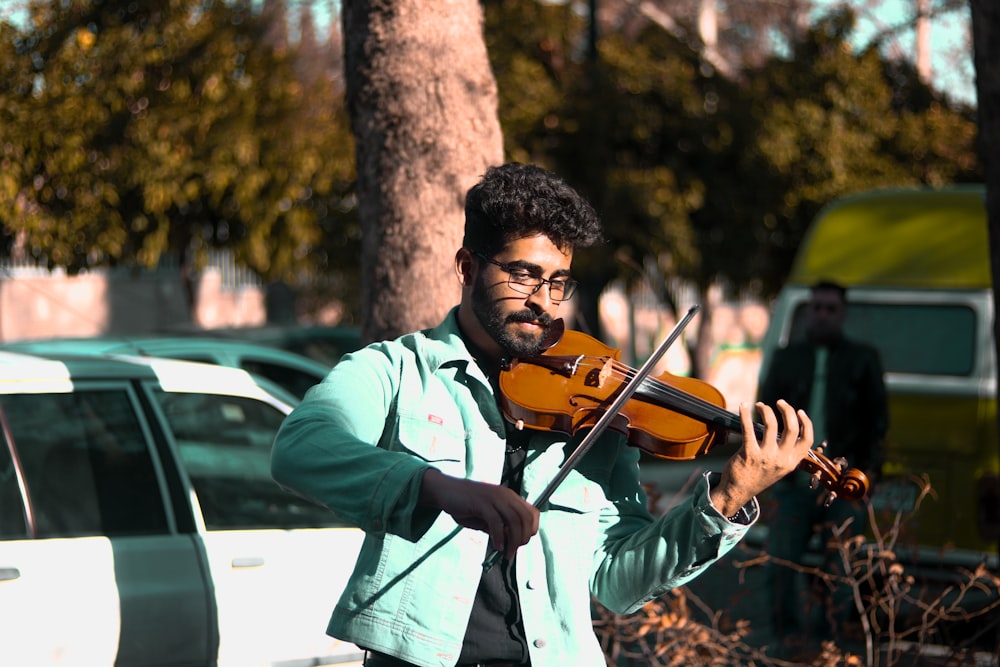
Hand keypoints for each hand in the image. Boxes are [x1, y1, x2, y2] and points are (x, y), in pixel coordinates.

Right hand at [419, 468, 539, 559]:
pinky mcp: (482, 502)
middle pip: (526, 518)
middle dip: (523, 538)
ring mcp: (494, 497)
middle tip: (514, 551)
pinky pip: (496, 522)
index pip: (533, 513)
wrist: (445, 491)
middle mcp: (505, 495)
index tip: (522, 542)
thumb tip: (511, 542)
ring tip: (507, 553)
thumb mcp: (487, 517)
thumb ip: (500, 527)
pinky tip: (497, 546)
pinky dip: (499, 537)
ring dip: (513, 541)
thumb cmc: (466, 505)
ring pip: (514, 521)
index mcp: (509, 497)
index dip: (531, 529)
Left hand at [710, 400, 813, 517]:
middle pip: (792, 428)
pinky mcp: (749, 454)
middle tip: (779, 402)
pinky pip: (748, 429)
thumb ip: (785, 452)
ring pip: (771, 425)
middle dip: (787, 410)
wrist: (738, 492)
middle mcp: (782, 460)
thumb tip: (787, 427)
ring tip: (759, 405)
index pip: (807, 439)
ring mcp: (766, 457)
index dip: (806, 422)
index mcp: (792, 462)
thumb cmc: (758, 475)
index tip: (799, 411)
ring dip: (766, 410)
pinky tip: (743, 406)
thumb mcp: (779, 468)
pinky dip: (745, 414)